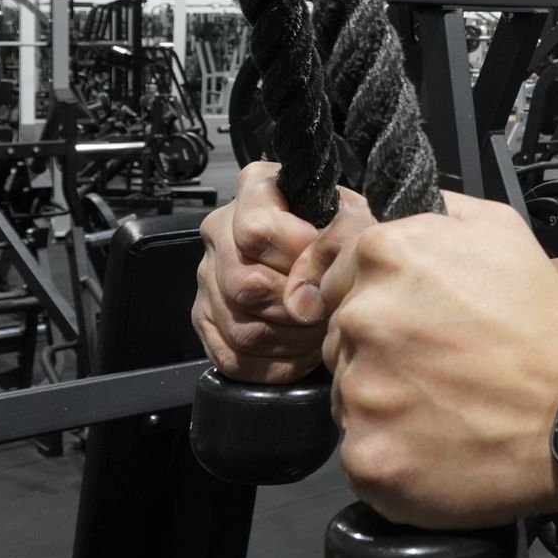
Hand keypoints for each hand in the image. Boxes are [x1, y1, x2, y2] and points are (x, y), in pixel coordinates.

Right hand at [192, 162, 373, 382]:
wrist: (324, 250)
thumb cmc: (338, 229)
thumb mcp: (352, 214)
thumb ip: (342, 236)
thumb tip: (311, 292)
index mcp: (253, 192)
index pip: (258, 232)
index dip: (298, 257)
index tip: (326, 266)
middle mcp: (220, 232)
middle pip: (245, 285)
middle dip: (297, 306)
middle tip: (327, 309)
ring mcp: (207, 278)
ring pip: (240, 327)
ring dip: (291, 340)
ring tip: (319, 331)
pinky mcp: (205, 319)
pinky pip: (232, 358)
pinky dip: (274, 365)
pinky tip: (301, 352)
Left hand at [319, 192, 557, 528]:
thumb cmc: (542, 322)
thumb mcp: (500, 228)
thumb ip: (434, 209)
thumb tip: (385, 206)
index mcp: (385, 255)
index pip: (337, 272)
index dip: (373, 295)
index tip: (406, 317)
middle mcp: (361, 318)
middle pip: (340, 335)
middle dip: (379, 347)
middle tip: (437, 362)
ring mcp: (360, 391)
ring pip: (348, 393)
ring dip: (384, 399)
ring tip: (444, 402)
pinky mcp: (367, 455)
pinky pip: (361, 449)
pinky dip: (393, 450)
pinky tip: (438, 441)